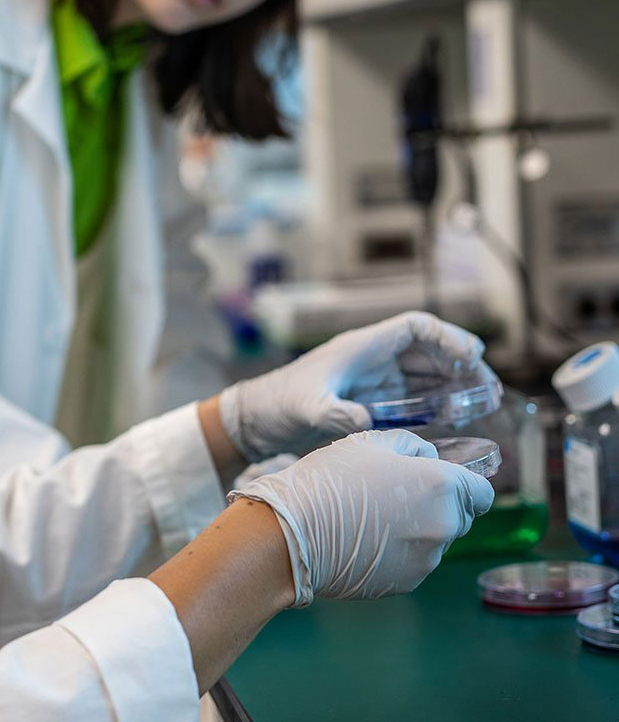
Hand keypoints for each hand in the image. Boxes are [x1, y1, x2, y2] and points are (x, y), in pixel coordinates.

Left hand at [219, 310, 492, 458]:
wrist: (258, 420)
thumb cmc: (278, 404)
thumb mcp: (305, 408)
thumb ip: (333, 413)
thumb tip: (362, 421)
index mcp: (361, 347)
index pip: (414, 328)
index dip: (447, 336)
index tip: (474, 356)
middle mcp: (372, 359)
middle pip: (428, 351)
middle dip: (462, 364)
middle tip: (490, 389)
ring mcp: (374, 381)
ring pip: (426, 374)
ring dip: (455, 384)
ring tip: (486, 402)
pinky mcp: (372, 402)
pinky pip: (414, 397)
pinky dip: (439, 403)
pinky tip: (457, 418)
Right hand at [230, 429, 493, 605]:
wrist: (294, 533)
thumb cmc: (331, 478)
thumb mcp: (370, 441)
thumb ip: (412, 447)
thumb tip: (427, 459)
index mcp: (442, 487)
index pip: (482, 493)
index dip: (464, 483)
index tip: (439, 480)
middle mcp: (444, 527)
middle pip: (460, 517)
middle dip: (438, 505)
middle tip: (395, 493)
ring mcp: (427, 561)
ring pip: (434, 540)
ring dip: (416, 529)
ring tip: (371, 516)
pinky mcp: (406, 584)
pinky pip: (412, 561)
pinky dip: (397, 551)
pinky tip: (364, 539)